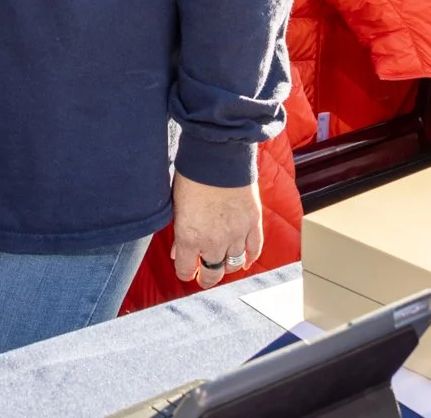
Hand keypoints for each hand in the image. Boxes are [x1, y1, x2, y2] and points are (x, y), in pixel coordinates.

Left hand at [170, 171, 263, 289]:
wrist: (217, 154)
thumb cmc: (192, 175)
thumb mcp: (176, 204)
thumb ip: (177, 231)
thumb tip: (177, 250)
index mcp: (189, 237)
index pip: (184, 270)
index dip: (184, 271)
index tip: (185, 269)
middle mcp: (213, 242)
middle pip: (211, 274)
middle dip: (205, 278)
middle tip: (203, 275)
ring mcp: (235, 235)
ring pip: (233, 265)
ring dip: (226, 266)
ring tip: (222, 264)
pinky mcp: (253, 224)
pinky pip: (254, 250)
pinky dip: (249, 258)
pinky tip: (244, 260)